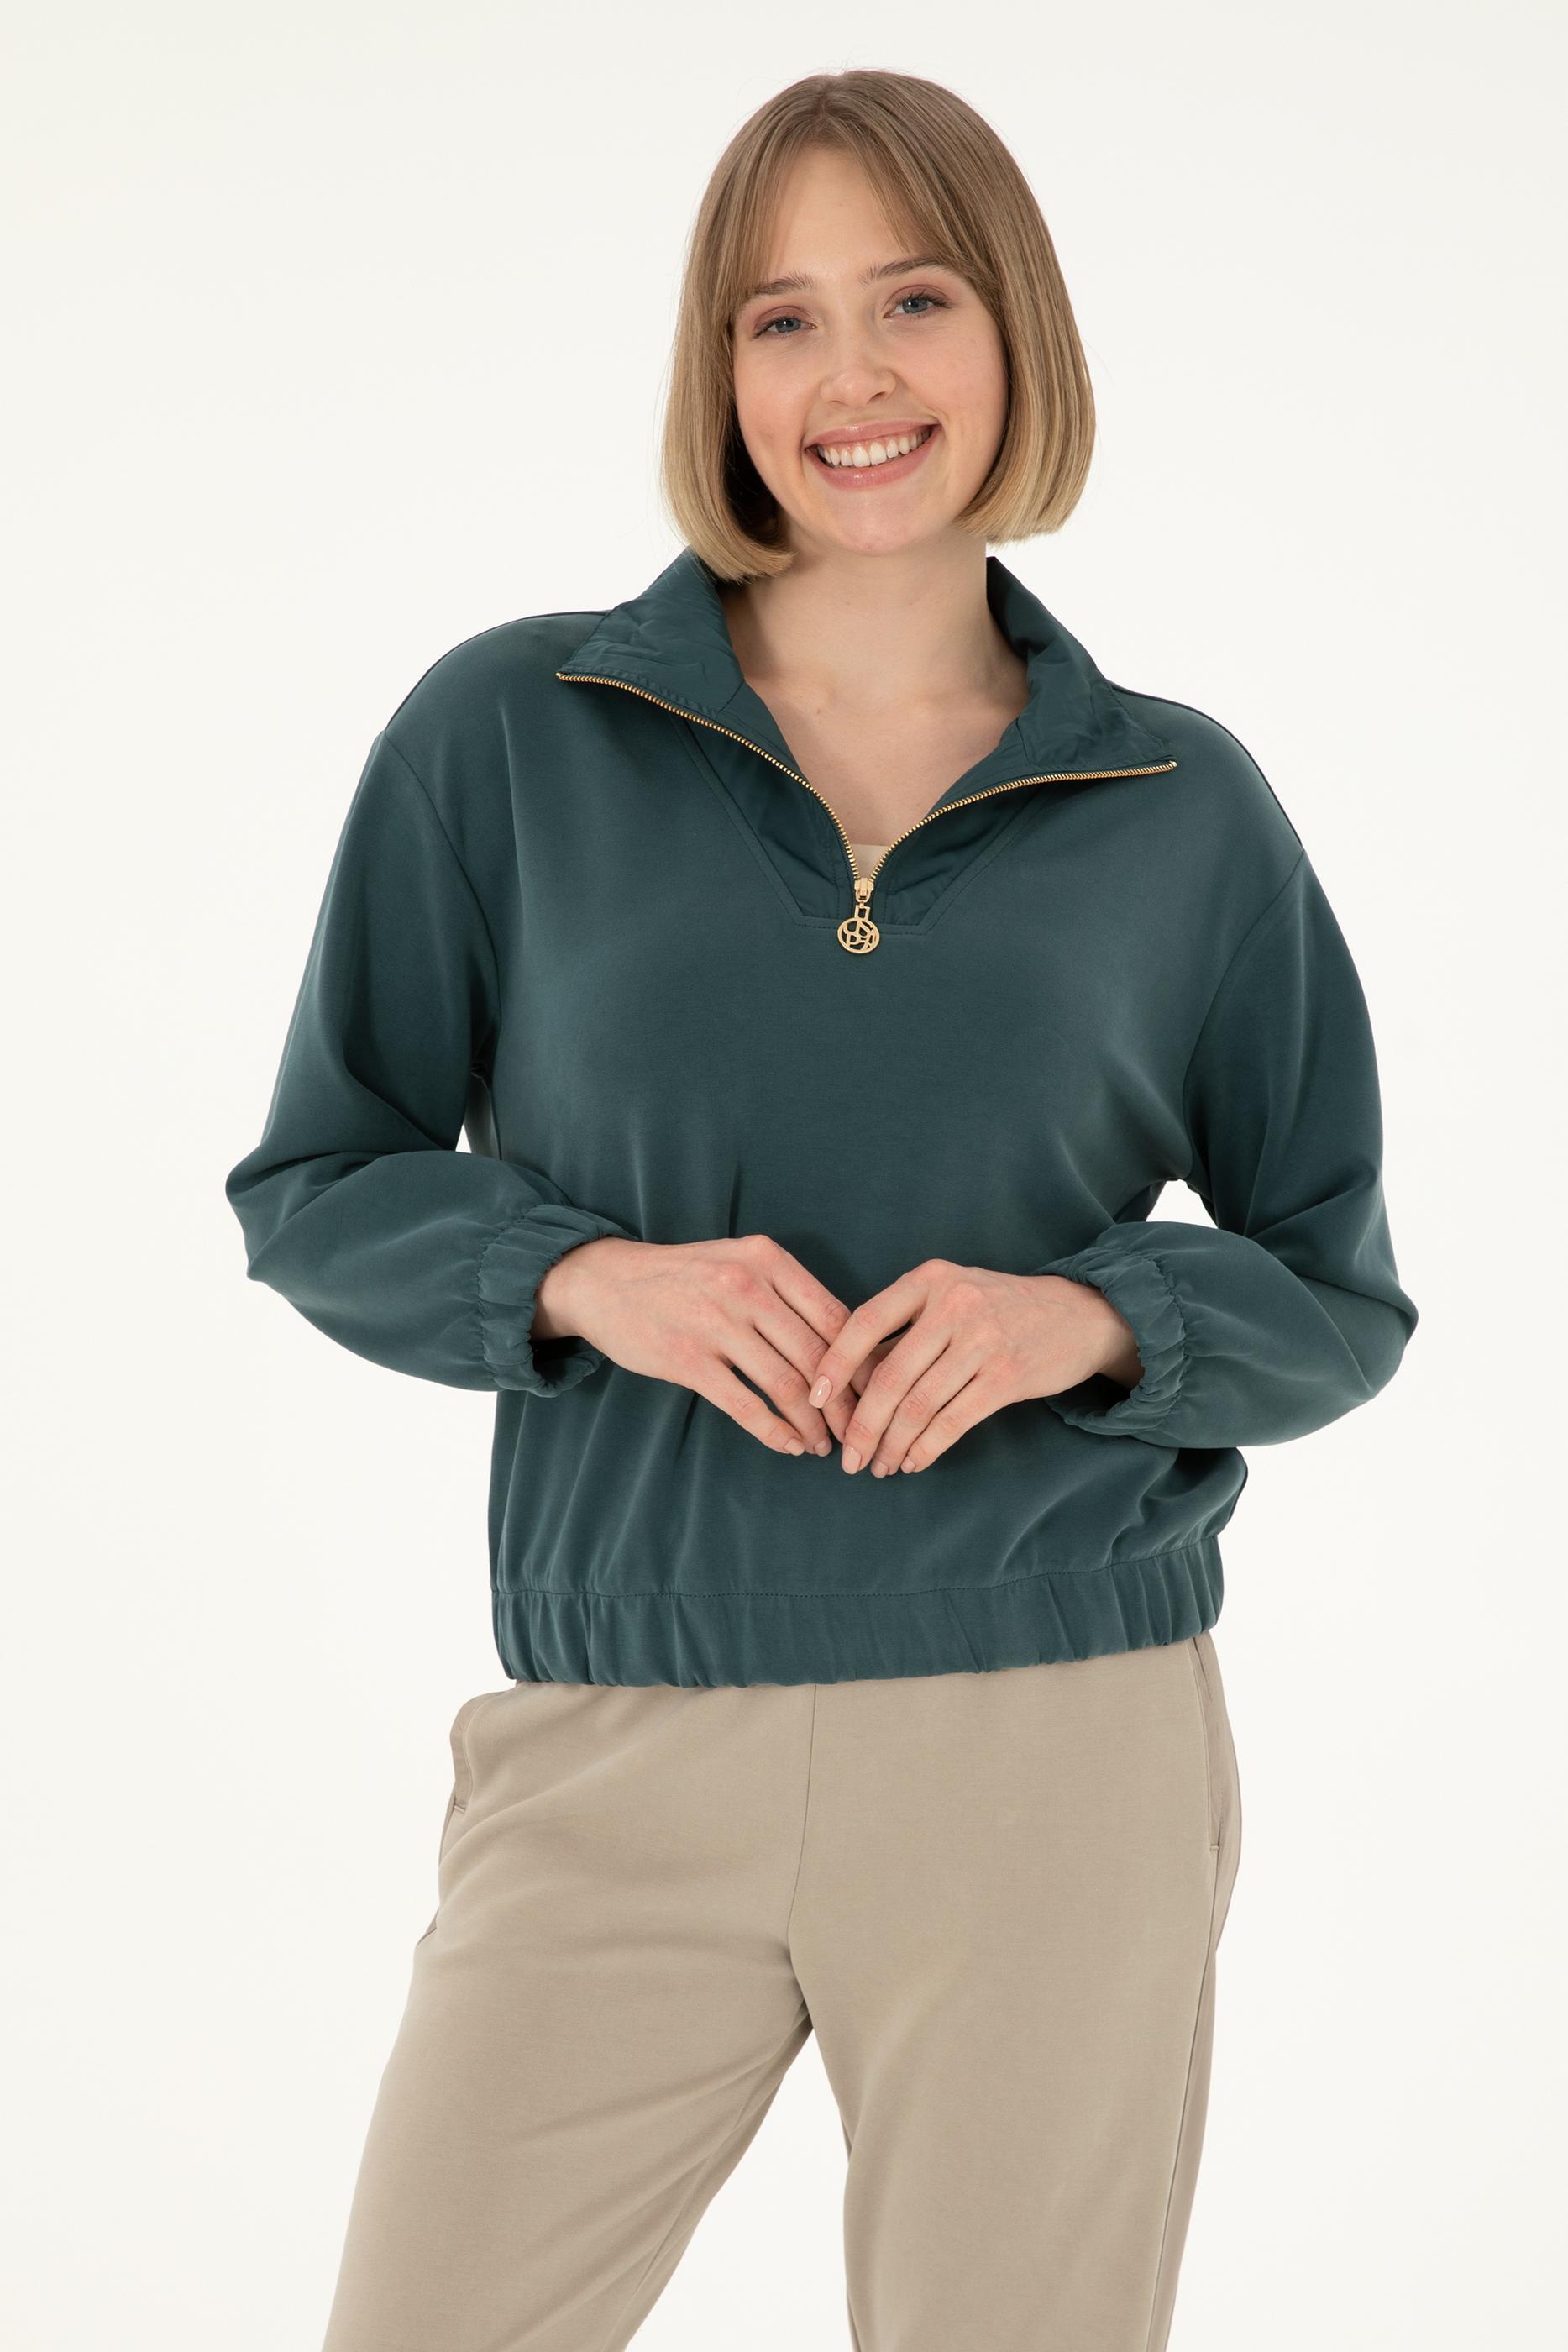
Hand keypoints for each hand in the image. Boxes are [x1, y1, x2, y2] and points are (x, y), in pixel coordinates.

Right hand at [536, 1233, 850, 1457]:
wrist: (605, 1281)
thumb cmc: (684, 1277)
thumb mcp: (739, 1262)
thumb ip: (787, 1293)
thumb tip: (846, 1345)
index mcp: (768, 1259)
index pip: (836, 1317)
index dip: (861, 1362)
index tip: (875, 1393)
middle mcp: (747, 1285)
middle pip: (817, 1356)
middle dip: (844, 1404)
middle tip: (857, 1432)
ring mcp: (716, 1322)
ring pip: (786, 1384)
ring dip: (812, 1424)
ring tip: (821, 1445)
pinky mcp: (687, 1358)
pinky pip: (745, 1405)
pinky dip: (773, 1432)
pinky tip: (787, 1446)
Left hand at [805, 1262, 1143, 1475]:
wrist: (1077, 1315)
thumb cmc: (997, 1308)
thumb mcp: (949, 1295)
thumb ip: (903, 1327)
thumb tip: (847, 1378)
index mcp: (929, 1279)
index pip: (865, 1322)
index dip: (834, 1364)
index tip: (816, 1400)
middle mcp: (953, 1305)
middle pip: (889, 1377)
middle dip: (862, 1426)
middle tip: (848, 1458)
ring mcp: (982, 1341)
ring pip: (918, 1405)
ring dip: (892, 1445)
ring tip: (879, 1466)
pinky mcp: (1006, 1377)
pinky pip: (953, 1421)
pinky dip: (927, 1448)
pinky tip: (913, 1462)